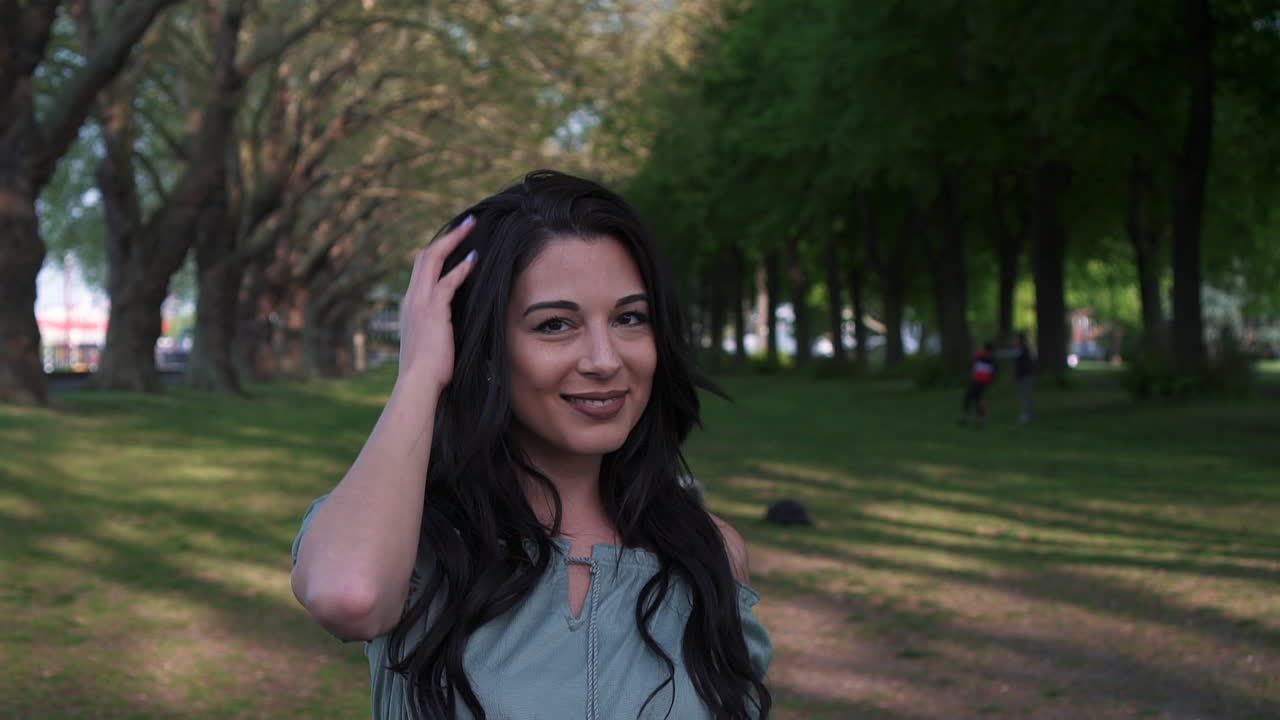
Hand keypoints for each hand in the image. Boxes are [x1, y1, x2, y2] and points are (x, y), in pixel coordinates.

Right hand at [397, 217, 476, 391]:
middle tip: (467, 223)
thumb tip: (457, 325)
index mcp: (411, 305)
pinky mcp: (433, 311)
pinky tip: (475, 259)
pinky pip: (447, 282)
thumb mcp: (433, 343)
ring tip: (471, 227)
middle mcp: (412, 299)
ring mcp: (420, 303)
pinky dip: (461, 268)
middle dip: (447, 237)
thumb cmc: (429, 371)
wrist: (418, 383)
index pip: (422, 269)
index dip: (439, 251)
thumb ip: (441, 328)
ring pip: (433, 260)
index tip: (456, 241)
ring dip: (454, 241)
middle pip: (425, 256)